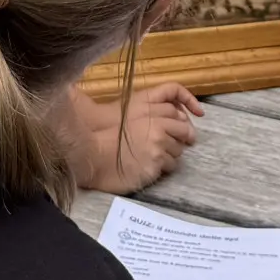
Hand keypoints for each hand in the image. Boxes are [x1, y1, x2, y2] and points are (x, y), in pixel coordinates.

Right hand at [69, 83, 202, 192]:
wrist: (94, 155)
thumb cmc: (109, 135)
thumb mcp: (130, 113)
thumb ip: (152, 112)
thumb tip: (177, 117)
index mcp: (151, 113)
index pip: (179, 115)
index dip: (184, 122)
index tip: (185, 129)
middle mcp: (158, 129)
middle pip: (185, 133)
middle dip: (183, 138)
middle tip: (176, 143)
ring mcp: (158, 148)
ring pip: (179, 152)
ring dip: (170, 153)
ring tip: (153, 156)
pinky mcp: (156, 166)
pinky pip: (170, 166)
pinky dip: (162, 167)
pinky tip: (148, 165)